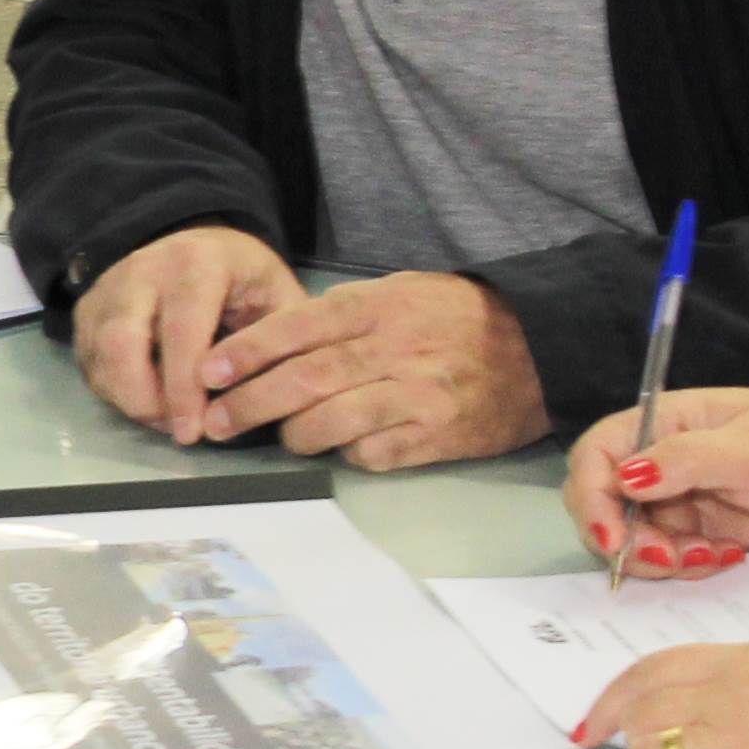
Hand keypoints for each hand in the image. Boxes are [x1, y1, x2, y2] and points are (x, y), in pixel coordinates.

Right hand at [72, 225, 306, 443]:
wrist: (205, 245)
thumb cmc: (246, 281)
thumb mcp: (280, 300)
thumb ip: (278, 345)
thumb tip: (264, 399)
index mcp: (196, 262)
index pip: (180, 331)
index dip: (183, 388)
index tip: (194, 431)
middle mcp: (143, 268)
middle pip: (120, 343)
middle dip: (142, 400)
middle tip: (175, 430)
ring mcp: (109, 286)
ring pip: (98, 357)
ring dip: (128, 399)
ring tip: (166, 417)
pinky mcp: (89, 307)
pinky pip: (89, 362)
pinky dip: (114, 391)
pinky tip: (149, 398)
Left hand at [194, 271, 549, 469]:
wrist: (541, 348)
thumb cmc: (457, 318)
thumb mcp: (402, 293)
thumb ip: (341, 315)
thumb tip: (267, 343)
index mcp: (379, 307)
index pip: (298, 327)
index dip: (247, 351)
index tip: (207, 371)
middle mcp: (394, 349)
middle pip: (305, 379)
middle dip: (250, 402)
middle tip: (215, 421)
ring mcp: (417, 396)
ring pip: (331, 422)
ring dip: (294, 434)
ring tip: (281, 436)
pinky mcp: (435, 436)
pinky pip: (371, 454)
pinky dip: (346, 453)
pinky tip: (341, 446)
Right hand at [564, 387, 748, 577]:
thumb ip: (687, 460)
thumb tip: (626, 477)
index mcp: (658, 425)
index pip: (595, 457)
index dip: (591, 498)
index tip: (612, 538)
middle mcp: (653, 463)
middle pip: (602, 507)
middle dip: (626, 541)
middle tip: (670, 557)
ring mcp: (669, 501)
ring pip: (629, 542)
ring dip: (660, 559)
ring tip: (713, 554)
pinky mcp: (690, 533)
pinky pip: (665, 560)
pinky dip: (687, 567)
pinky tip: (727, 555)